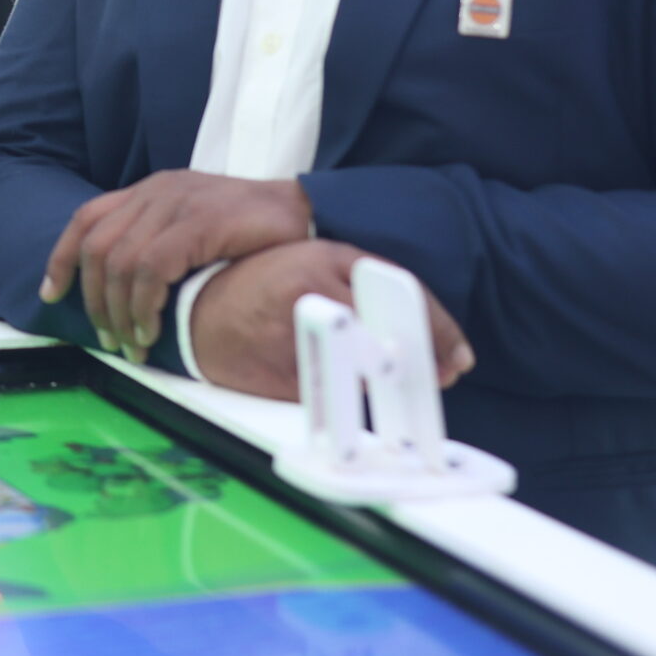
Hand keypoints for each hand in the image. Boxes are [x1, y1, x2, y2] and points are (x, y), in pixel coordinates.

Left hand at [39, 172, 311, 361]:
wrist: (306, 211)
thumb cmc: (254, 228)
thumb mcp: (196, 226)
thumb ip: (162, 241)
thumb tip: (126, 289)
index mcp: (152, 190)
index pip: (88, 218)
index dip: (63, 257)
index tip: (51, 294)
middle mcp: (158, 192)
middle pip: (98, 246)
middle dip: (93, 299)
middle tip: (107, 338)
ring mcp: (178, 203)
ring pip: (120, 262)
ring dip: (119, 311)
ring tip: (132, 344)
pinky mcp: (199, 222)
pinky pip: (152, 268)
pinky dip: (144, 304)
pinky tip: (152, 329)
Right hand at [187, 240, 474, 400]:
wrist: (197, 312)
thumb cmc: (262, 280)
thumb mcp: (318, 258)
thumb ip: (369, 283)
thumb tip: (426, 334)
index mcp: (325, 262)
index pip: (399, 296)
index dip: (435, 331)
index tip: (457, 356)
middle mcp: (314, 302)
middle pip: (388, 344)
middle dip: (417, 366)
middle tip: (434, 376)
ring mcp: (299, 345)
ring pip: (366, 376)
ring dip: (384, 382)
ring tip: (382, 376)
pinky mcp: (284, 383)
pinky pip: (336, 397)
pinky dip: (349, 396)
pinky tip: (340, 383)